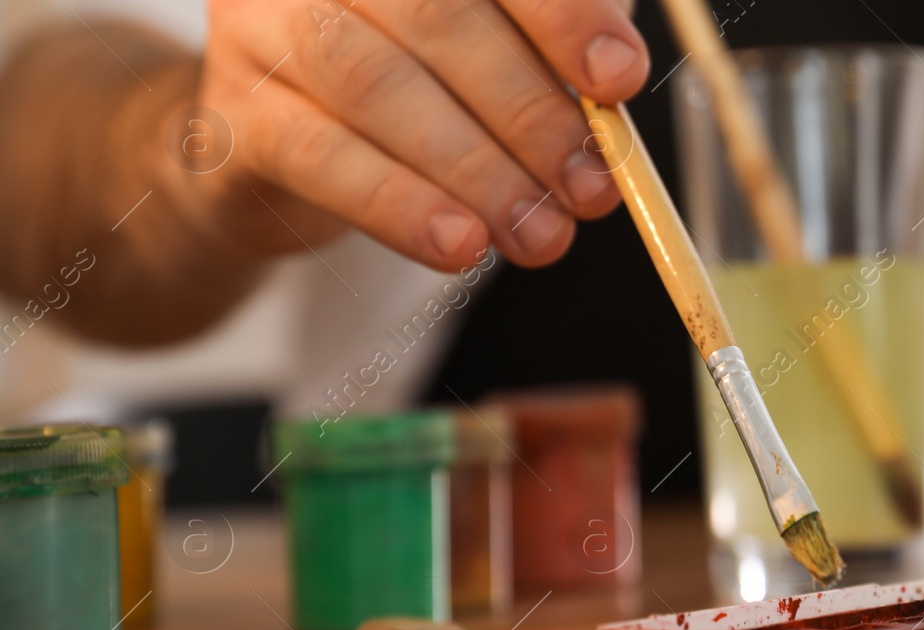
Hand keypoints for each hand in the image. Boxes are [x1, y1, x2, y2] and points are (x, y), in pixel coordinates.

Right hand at [189, 0, 649, 271]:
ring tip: (542, 234)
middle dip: (532, 111)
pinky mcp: (234, 110)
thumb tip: (619, 81)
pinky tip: (461, 245)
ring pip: (380, 86)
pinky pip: (322, 157)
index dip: (562, 13)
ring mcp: (263, 24)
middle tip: (594, 188)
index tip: (621, 79)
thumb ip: (557, 48)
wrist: (282, 148)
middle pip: (439, 16)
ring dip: (478, 170)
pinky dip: (401, 205)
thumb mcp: (494, 48)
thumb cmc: (418, 80)